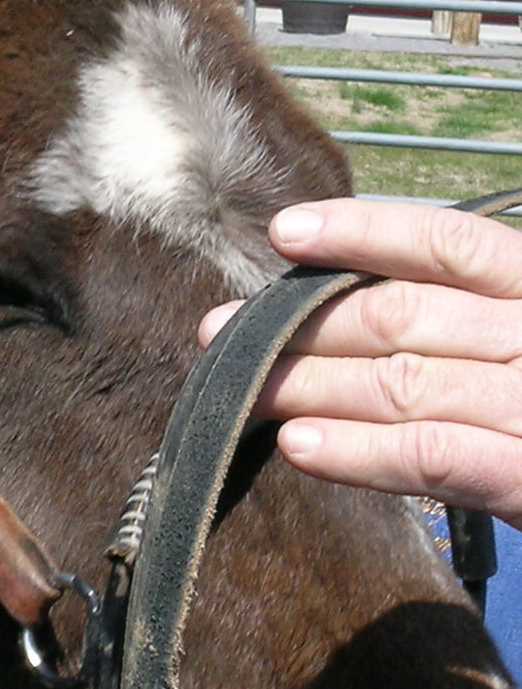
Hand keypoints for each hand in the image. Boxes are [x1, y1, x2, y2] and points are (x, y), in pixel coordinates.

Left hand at [198, 198, 521, 529]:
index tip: (284, 232)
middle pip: (400, 316)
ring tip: (237, 390)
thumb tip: (347, 313)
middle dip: (298, 323)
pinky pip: (433, 456)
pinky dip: (360, 450)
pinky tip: (299, 445)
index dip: (362, 232)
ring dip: (305, 385)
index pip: (449, 244)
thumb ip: (468, 326)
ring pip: (400, 383)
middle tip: (221, 334)